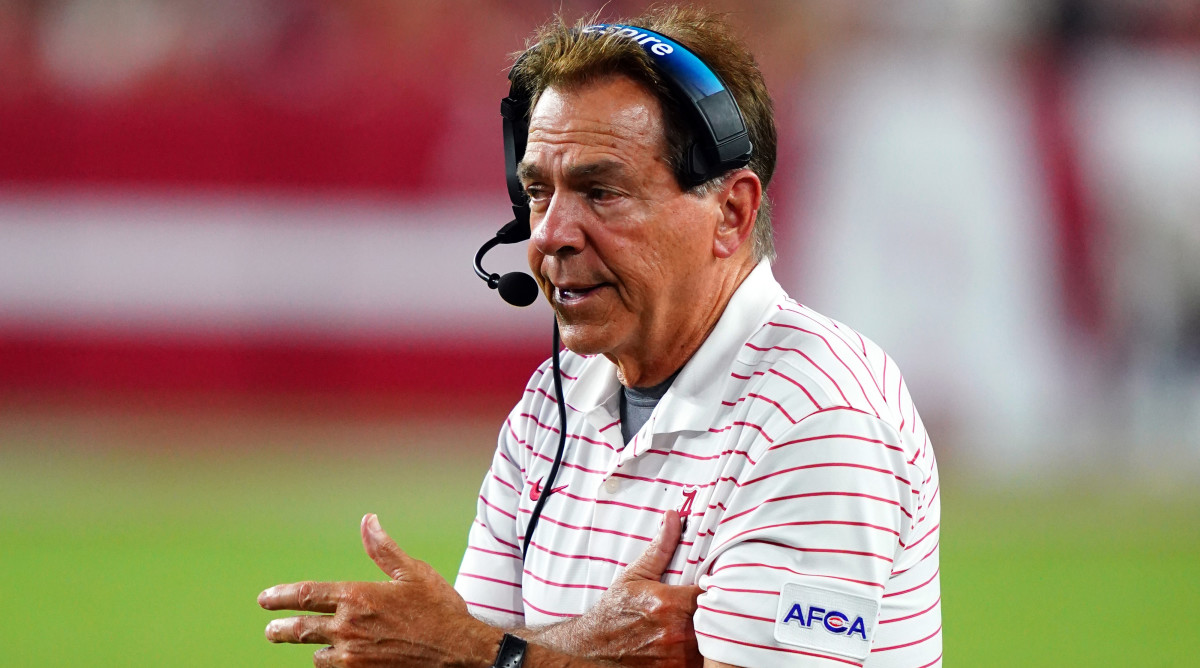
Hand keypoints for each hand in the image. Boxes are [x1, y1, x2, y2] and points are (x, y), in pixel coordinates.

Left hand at [259, 514, 500, 667]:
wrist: (458, 651)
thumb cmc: (439, 609)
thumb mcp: (413, 573)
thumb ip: (384, 549)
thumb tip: (368, 521)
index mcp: (357, 598)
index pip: (305, 595)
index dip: (280, 597)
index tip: (265, 600)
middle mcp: (348, 628)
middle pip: (300, 630)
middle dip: (281, 630)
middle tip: (271, 630)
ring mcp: (354, 656)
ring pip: (318, 655)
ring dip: (313, 649)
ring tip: (312, 647)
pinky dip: (333, 664)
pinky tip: (336, 660)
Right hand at [530, 510, 702, 667]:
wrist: (594, 646)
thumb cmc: (616, 610)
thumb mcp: (636, 575)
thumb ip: (661, 548)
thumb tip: (675, 517)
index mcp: (669, 604)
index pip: (713, 593)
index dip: (719, 589)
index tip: (718, 585)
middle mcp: (676, 632)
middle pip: (715, 619)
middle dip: (715, 611)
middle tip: (713, 605)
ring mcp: (677, 657)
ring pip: (710, 642)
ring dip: (709, 633)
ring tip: (704, 623)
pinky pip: (700, 661)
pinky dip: (700, 653)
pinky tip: (693, 641)